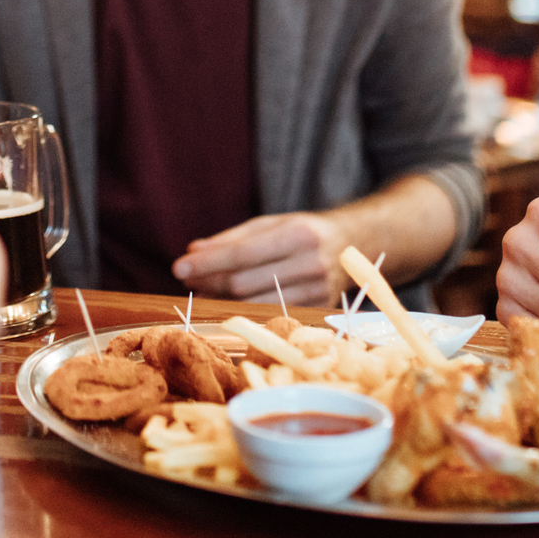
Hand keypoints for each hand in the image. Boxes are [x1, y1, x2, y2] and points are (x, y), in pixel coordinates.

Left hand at [174, 211, 350, 306]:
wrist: (359, 243)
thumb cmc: (306, 231)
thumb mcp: (273, 223)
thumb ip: (232, 238)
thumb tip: (193, 251)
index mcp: (298, 234)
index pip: (242, 253)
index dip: (208, 263)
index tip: (179, 266)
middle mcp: (310, 264)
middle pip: (244, 283)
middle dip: (209, 281)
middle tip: (186, 277)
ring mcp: (317, 291)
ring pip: (254, 303)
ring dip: (221, 299)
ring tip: (201, 290)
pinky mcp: (318, 310)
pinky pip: (271, 314)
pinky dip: (245, 310)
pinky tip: (227, 303)